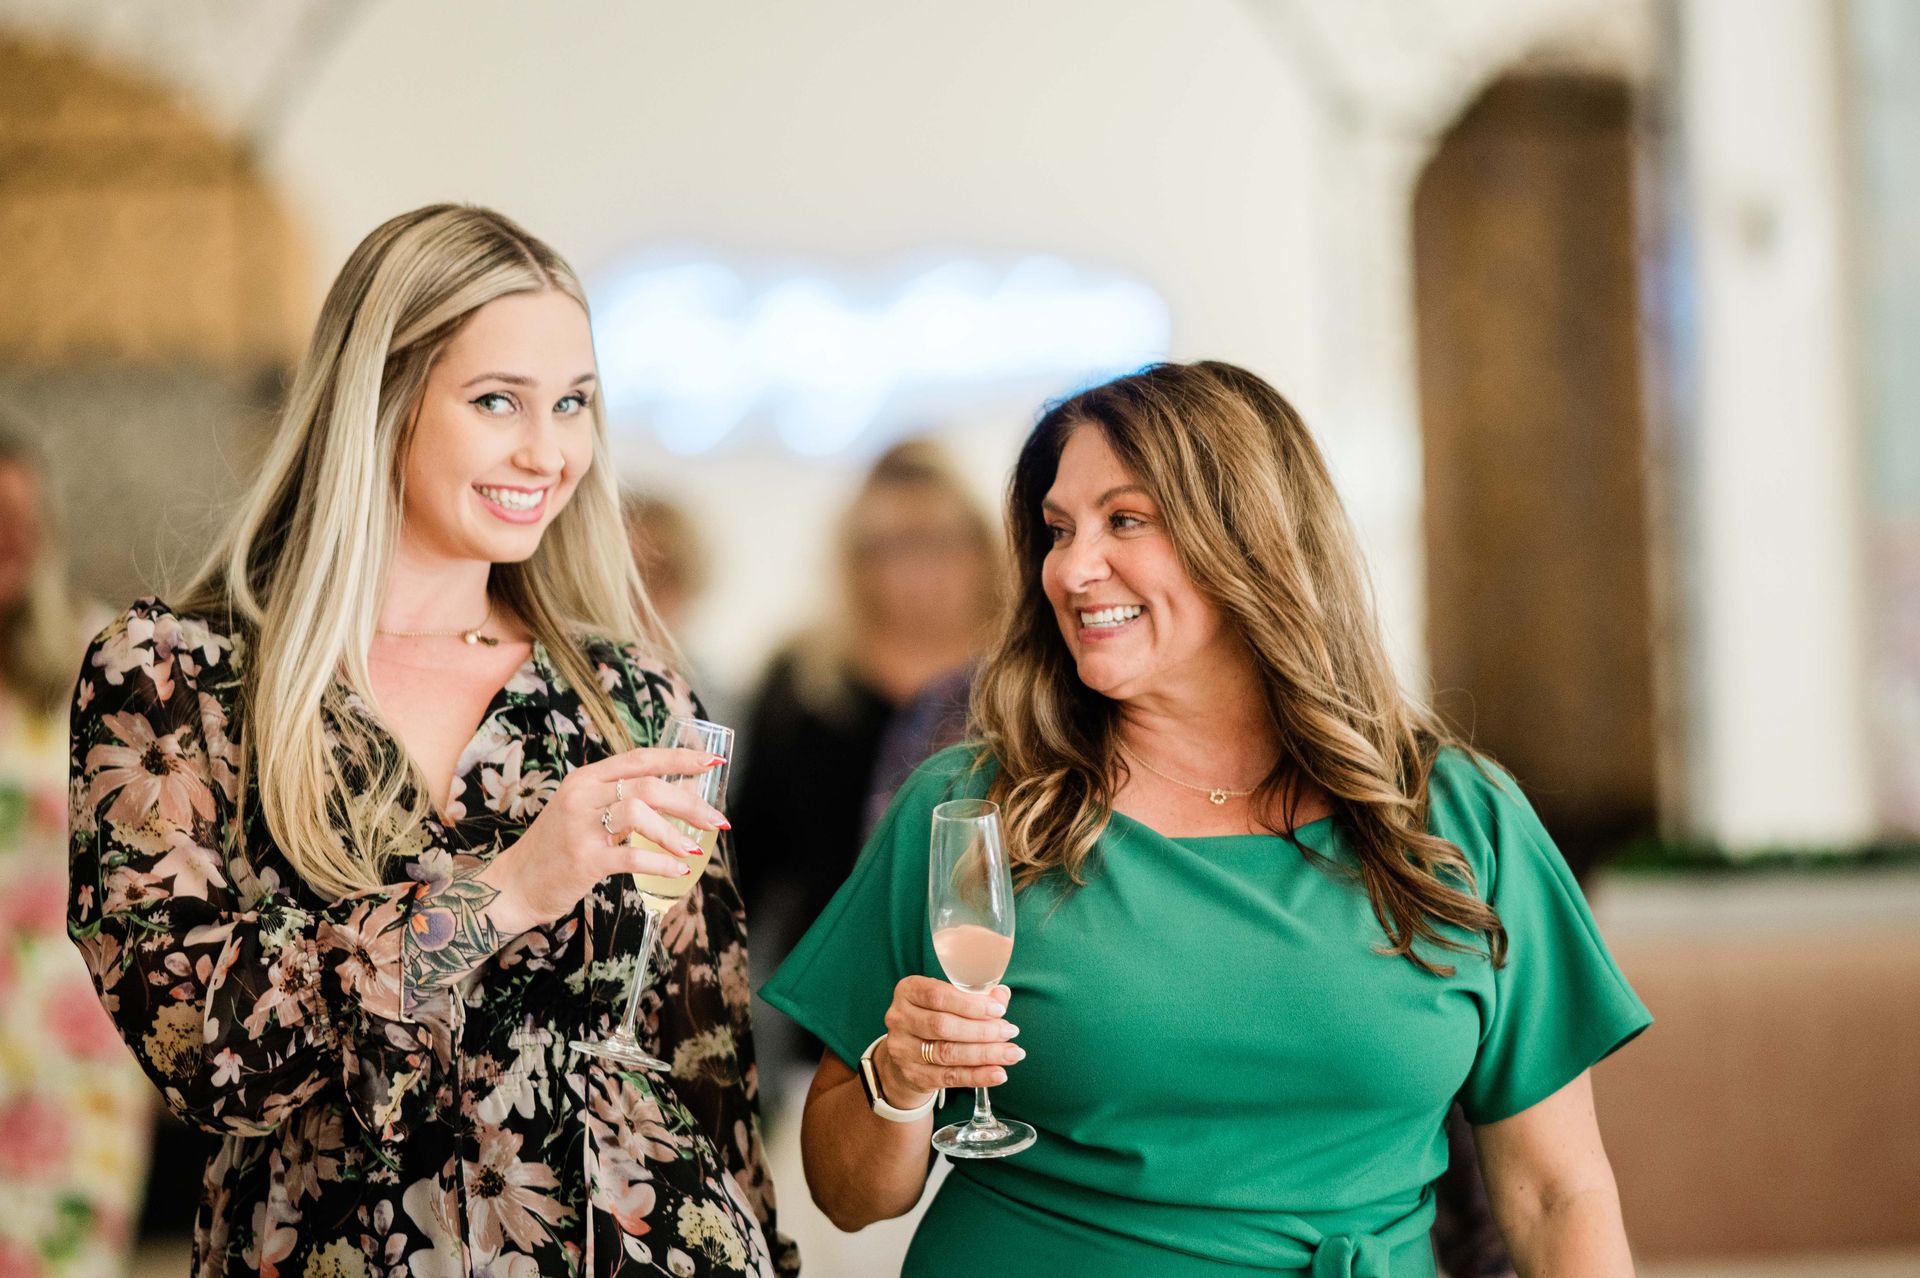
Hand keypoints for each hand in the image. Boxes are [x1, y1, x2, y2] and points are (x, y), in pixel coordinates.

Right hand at [478, 745, 727, 933]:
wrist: (515, 884)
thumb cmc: (559, 848)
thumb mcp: (590, 814)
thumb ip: (629, 801)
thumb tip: (687, 794)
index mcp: (587, 778)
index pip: (641, 758)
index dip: (680, 758)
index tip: (713, 761)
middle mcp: (583, 795)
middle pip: (647, 785)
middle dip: (689, 803)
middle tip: (717, 820)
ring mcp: (580, 826)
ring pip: (639, 814)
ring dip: (674, 833)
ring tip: (695, 850)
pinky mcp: (582, 859)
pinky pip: (630, 857)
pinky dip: (660, 864)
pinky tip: (677, 871)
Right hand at [875, 977, 1022, 1108]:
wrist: (908, 1052)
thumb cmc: (935, 1016)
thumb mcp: (950, 999)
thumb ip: (976, 996)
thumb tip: (1001, 995)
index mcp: (908, 991)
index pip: (939, 996)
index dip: (971, 1004)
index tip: (999, 1010)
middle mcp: (900, 1018)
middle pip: (944, 1026)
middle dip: (983, 1030)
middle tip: (1010, 1032)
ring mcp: (903, 1049)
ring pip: (947, 1053)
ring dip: (985, 1054)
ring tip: (1012, 1053)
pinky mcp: (913, 1074)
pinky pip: (949, 1077)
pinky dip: (977, 1076)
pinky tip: (998, 1073)